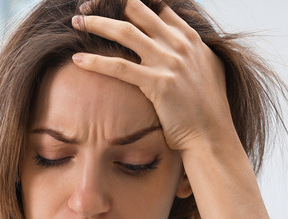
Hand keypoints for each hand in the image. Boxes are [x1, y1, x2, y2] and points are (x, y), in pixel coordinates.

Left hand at [71, 0, 237, 152]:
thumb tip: (182, 42)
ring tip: (76, 23)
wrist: (212, 135)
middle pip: (137, 11)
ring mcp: (169, 63)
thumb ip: (192, 51)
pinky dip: (96, 61)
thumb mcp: (207, 68)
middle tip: (86, 6)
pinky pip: (120, 67)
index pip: (155, 7)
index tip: (110, 3)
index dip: (129, 2)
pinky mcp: (159, 84)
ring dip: (96, 24)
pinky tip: (77, 59)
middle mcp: (179, 44)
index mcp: (190, 37)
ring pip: (125, 32)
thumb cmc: (208, 107)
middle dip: (108, 4)